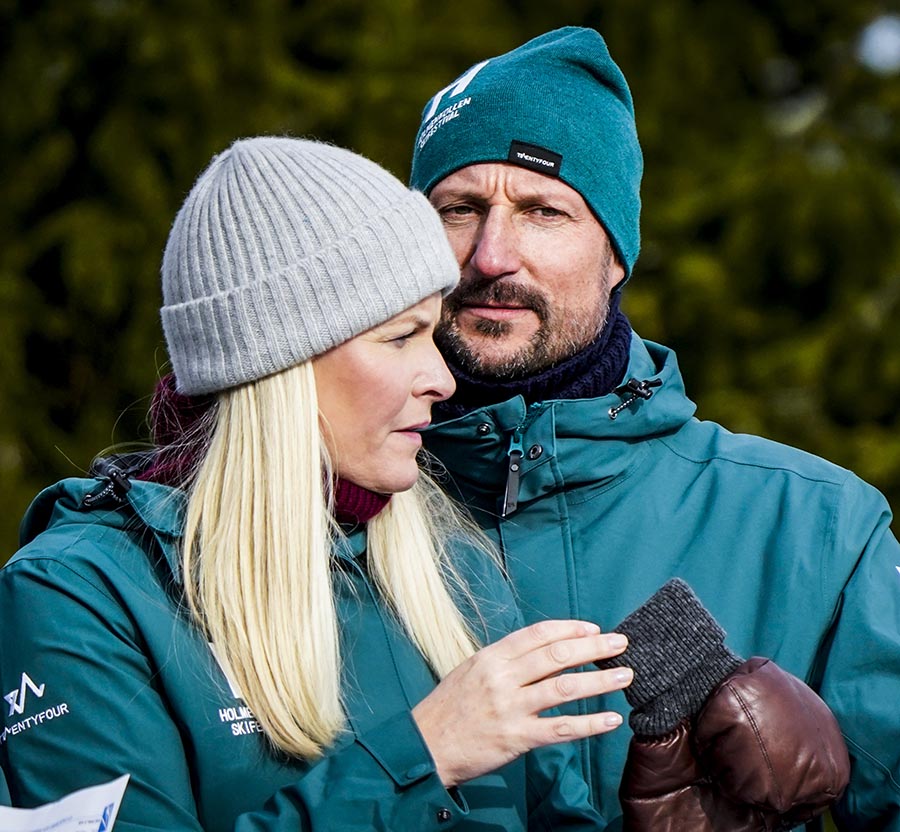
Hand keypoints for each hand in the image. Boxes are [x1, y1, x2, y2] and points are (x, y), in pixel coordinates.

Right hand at [412, 619, 631, 786]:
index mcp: (492, 657)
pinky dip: (589, 724)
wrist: (426, 745)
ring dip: (600, 680)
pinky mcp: (517, 738)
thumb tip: (545, 652)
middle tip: (620, 643)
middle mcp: (502, 678)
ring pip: (564, 688)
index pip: (538, 634)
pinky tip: (610, 720)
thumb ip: (506, 661)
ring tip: (624, 675)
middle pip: (557, 655)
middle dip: (593, 647)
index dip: (569, 628)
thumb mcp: (471, 671)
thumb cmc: (450, 707)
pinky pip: (561, 729)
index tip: (593, 627)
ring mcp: (511, 708)